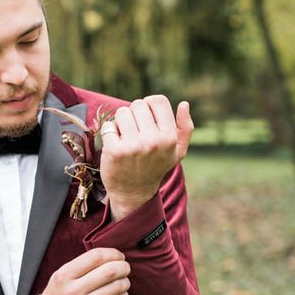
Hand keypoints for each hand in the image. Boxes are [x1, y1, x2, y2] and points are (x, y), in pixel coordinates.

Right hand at [30, 248, 130, 294]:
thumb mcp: (61, 275)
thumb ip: (82, 265)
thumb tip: (111, 255)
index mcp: (65, 275)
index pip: (96, 256)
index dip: (112, 253)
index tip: (118, 256)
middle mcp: (74, 290)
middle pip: (110, 271)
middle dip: (123, 267)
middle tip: (125, 267)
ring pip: (117, 287)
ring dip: (125, 281)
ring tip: (122, 280)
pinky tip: (118, 294)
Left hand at [99, 96, 193, 219]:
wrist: (133, 193)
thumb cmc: (155, 167)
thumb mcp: (177, 152)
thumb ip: (185, 128)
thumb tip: (184, 104)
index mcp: (169, 138)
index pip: (158, 100)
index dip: (149, 105)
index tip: (145, 118)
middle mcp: (153, 141)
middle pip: (138, 104)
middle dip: (134, 115)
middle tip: (135, 131)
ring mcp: (133, 146)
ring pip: (122, 112)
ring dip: (121, 122)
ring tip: (125, 137)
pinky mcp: (115, 151)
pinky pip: (108, 126)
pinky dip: (109, 132)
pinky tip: (115, 144)